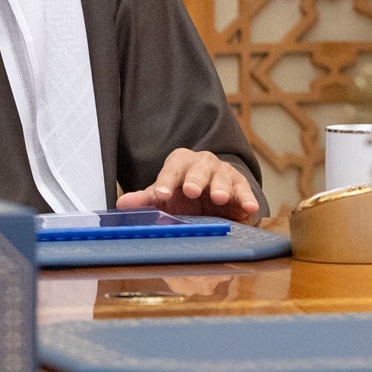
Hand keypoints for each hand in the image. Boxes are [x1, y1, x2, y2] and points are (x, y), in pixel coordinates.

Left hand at [118, 149, 260, 220]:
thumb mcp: (164, 195)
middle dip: (195, 179)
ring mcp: (223, 173)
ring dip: (221, 187)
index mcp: (180, 163)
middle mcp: (203, 164)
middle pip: (199, 169)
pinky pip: (244, 191)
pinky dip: (248, 198)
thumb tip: (121, 204)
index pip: (171, 170)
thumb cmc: (183, 193)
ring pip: (223, 178)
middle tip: (191, 190)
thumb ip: (145, 199)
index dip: (165, 182)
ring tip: (219, 197)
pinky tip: (250, 208)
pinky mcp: (240, 186)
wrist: (211, 194)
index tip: (160, 195)